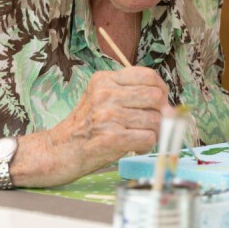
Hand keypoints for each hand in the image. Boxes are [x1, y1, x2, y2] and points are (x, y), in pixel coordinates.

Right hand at [45, 66, 170, 177]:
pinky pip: (148, 138)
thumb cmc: (84, 128)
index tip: (157, 103)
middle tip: (150, 123)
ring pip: (155, 120)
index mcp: (105, 80)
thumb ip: (132, 96)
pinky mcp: (111, 138)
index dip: (160, 90)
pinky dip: (146, 145)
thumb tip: (172, 109)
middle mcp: (106, 94)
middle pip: (156, 97)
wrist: (56, 151)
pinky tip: (133, 147)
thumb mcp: (101, 100)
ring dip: (153, 133)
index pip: (148, 76)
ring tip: (137, 137)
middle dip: (160, 113)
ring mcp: (108, 116)